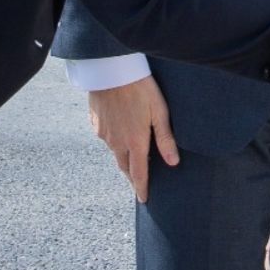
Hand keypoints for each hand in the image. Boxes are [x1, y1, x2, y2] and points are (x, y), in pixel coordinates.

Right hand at [86, 76, 176, 202]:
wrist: (111, 69)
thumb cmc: (141, 88)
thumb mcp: (160, 111)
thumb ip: (166, 138)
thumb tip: (173, 162)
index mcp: (135, 142)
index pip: (138, 173)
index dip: (141, 187)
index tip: (144, 199)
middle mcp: (116, 142)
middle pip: (124, 166)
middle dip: (132, 176)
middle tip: (138, 183)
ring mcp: (104, 133)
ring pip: (114, 151)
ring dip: (123, 158)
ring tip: (132, 159)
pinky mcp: (95, 122)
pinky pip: (106, 138)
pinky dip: (114, 141)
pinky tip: (120, 134)